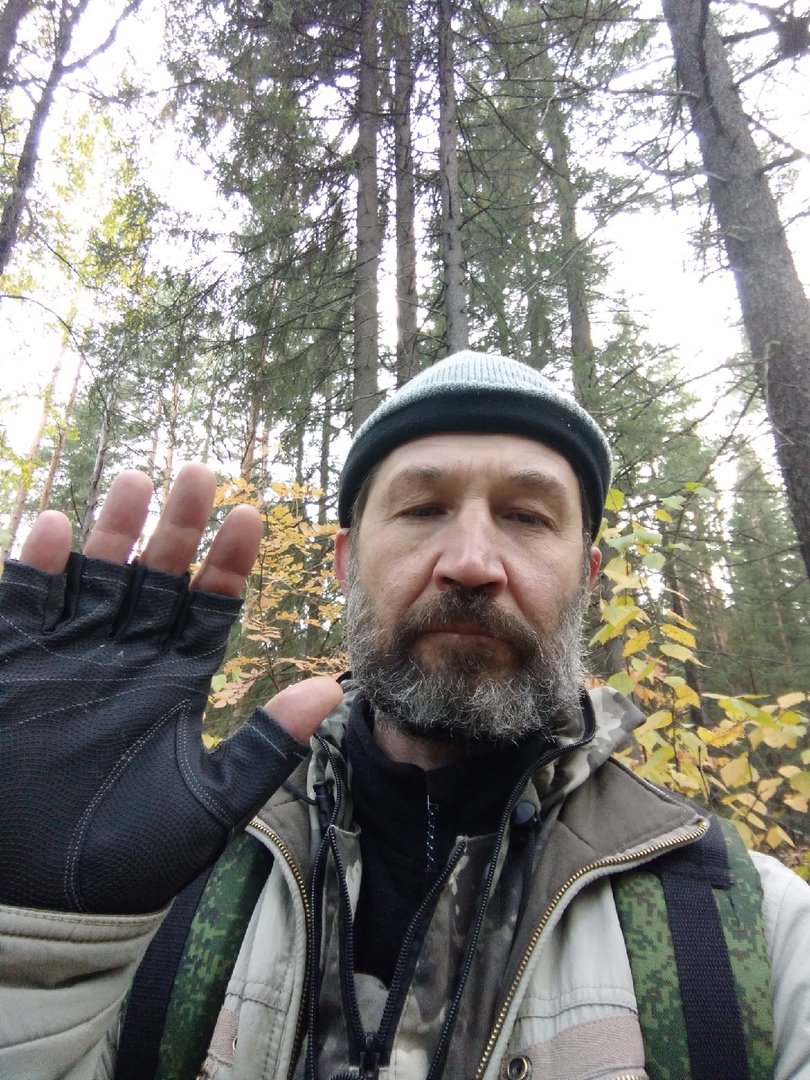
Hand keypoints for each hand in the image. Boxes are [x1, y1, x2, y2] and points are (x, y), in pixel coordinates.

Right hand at [0, 465, 341, 913]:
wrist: (38, 900)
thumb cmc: (126, 859)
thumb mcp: (208, 805)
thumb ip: (264, 746)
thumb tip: (330, 691)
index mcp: (175, 680)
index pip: (210, 605)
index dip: (229, 561)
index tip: (254, 515)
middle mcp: (125, 656)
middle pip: (157, 574)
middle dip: (178, 525)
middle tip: (198, 473)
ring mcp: (67, 655)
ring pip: (96, 574)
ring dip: (114, 529)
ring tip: (136, 480)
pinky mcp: (11, 664)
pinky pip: (23, 602)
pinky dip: (35, 566)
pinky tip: (55, 527)